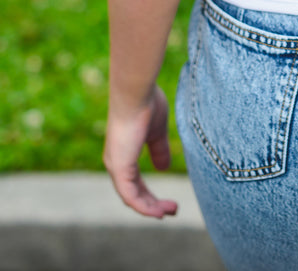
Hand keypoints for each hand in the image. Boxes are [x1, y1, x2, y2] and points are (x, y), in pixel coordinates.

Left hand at [104, 85, 178, 217]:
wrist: (136, 93)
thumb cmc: (146, 105)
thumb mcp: (157, 132)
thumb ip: (159, 150)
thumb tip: (164, 168)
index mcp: (123, 154)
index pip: (135, 183)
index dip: (150, 195)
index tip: (168, 202)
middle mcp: (116, 163)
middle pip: (134, 193)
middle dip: (153, 204)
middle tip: (173, 210)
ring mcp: (116, 166)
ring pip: (132, 198)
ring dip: (151, 208)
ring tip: (171, 212)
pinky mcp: (119, 167)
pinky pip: (130, 196)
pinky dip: (144, 207)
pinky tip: (158, 212)